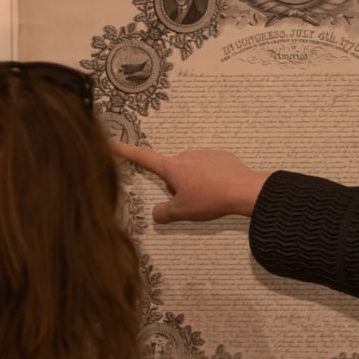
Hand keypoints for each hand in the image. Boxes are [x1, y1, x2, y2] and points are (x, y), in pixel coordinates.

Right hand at [114, 143, 268, 222]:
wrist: (245, 190)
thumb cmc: (211, 199)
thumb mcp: (182, 212)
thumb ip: (163, 213)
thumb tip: (156, 214)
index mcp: (172, 167)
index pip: (143, 158)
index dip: (126, 152)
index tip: (113, 144)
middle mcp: (186, 156)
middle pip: (172, 174)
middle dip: (177, 188)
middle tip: (192, 202)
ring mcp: (204, 154)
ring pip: (191, 173)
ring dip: (195, 184)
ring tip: (209, 197)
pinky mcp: (221, 157)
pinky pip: (209, 170)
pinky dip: (211, 180)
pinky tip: (220, 190)